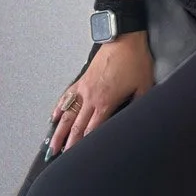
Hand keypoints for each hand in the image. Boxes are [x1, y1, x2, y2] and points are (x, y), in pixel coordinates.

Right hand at [47, 32, 153, 155]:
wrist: (124, 38)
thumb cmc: (134, 60)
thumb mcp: (144, 86)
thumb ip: (139, 105)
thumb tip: (138, 118)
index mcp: (106, 102)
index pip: (92, 130)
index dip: (85, 145)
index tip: (78, 157)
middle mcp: (91, 97)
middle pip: (76, 125)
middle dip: (68, 143)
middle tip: (59, 157)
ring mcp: (84, 88)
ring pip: (67, 114)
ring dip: (59, 131)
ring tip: (51, 144)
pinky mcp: (82, 79)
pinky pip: (67, 96)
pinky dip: (59, 107)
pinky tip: (54, 117)